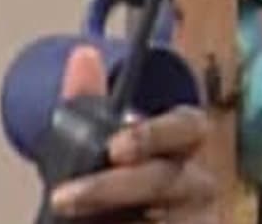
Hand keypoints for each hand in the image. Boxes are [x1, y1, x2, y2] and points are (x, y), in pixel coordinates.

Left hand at [47, 45, 217, 223]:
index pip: (187, 125)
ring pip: (167, 217)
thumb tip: (84, 55)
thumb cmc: (113, 182)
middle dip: (111, 188)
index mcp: (181, 144)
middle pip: (166, 178)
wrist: (113, 221)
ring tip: (75, 219)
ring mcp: (195, 216)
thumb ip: (89, 103)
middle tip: (66, 198)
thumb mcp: (96, 145)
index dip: (153, 134)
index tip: (114, 148)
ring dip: (117, 218)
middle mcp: (195, 181)